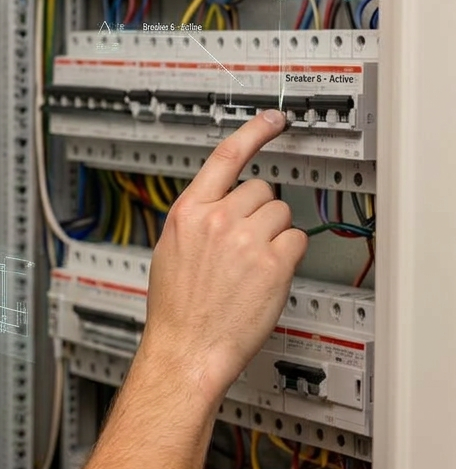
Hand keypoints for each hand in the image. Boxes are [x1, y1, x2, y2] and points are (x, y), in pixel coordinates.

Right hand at [139, 110, 307, 402]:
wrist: (186, 348)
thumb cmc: (177, 309)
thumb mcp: (170, 250)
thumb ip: (196, 220)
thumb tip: (219, 203)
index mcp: (188, 212)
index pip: (225, 157)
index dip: (254, 132)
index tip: (273, 119)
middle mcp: (217, 220)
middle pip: (261, 189)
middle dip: (259, 211)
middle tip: (246, 243)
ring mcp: (246, 240)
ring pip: (281, 214)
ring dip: (275, 235)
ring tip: (252, 265)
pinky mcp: (272, 263)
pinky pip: (296, 241)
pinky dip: (289, 257)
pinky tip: (267, 276)